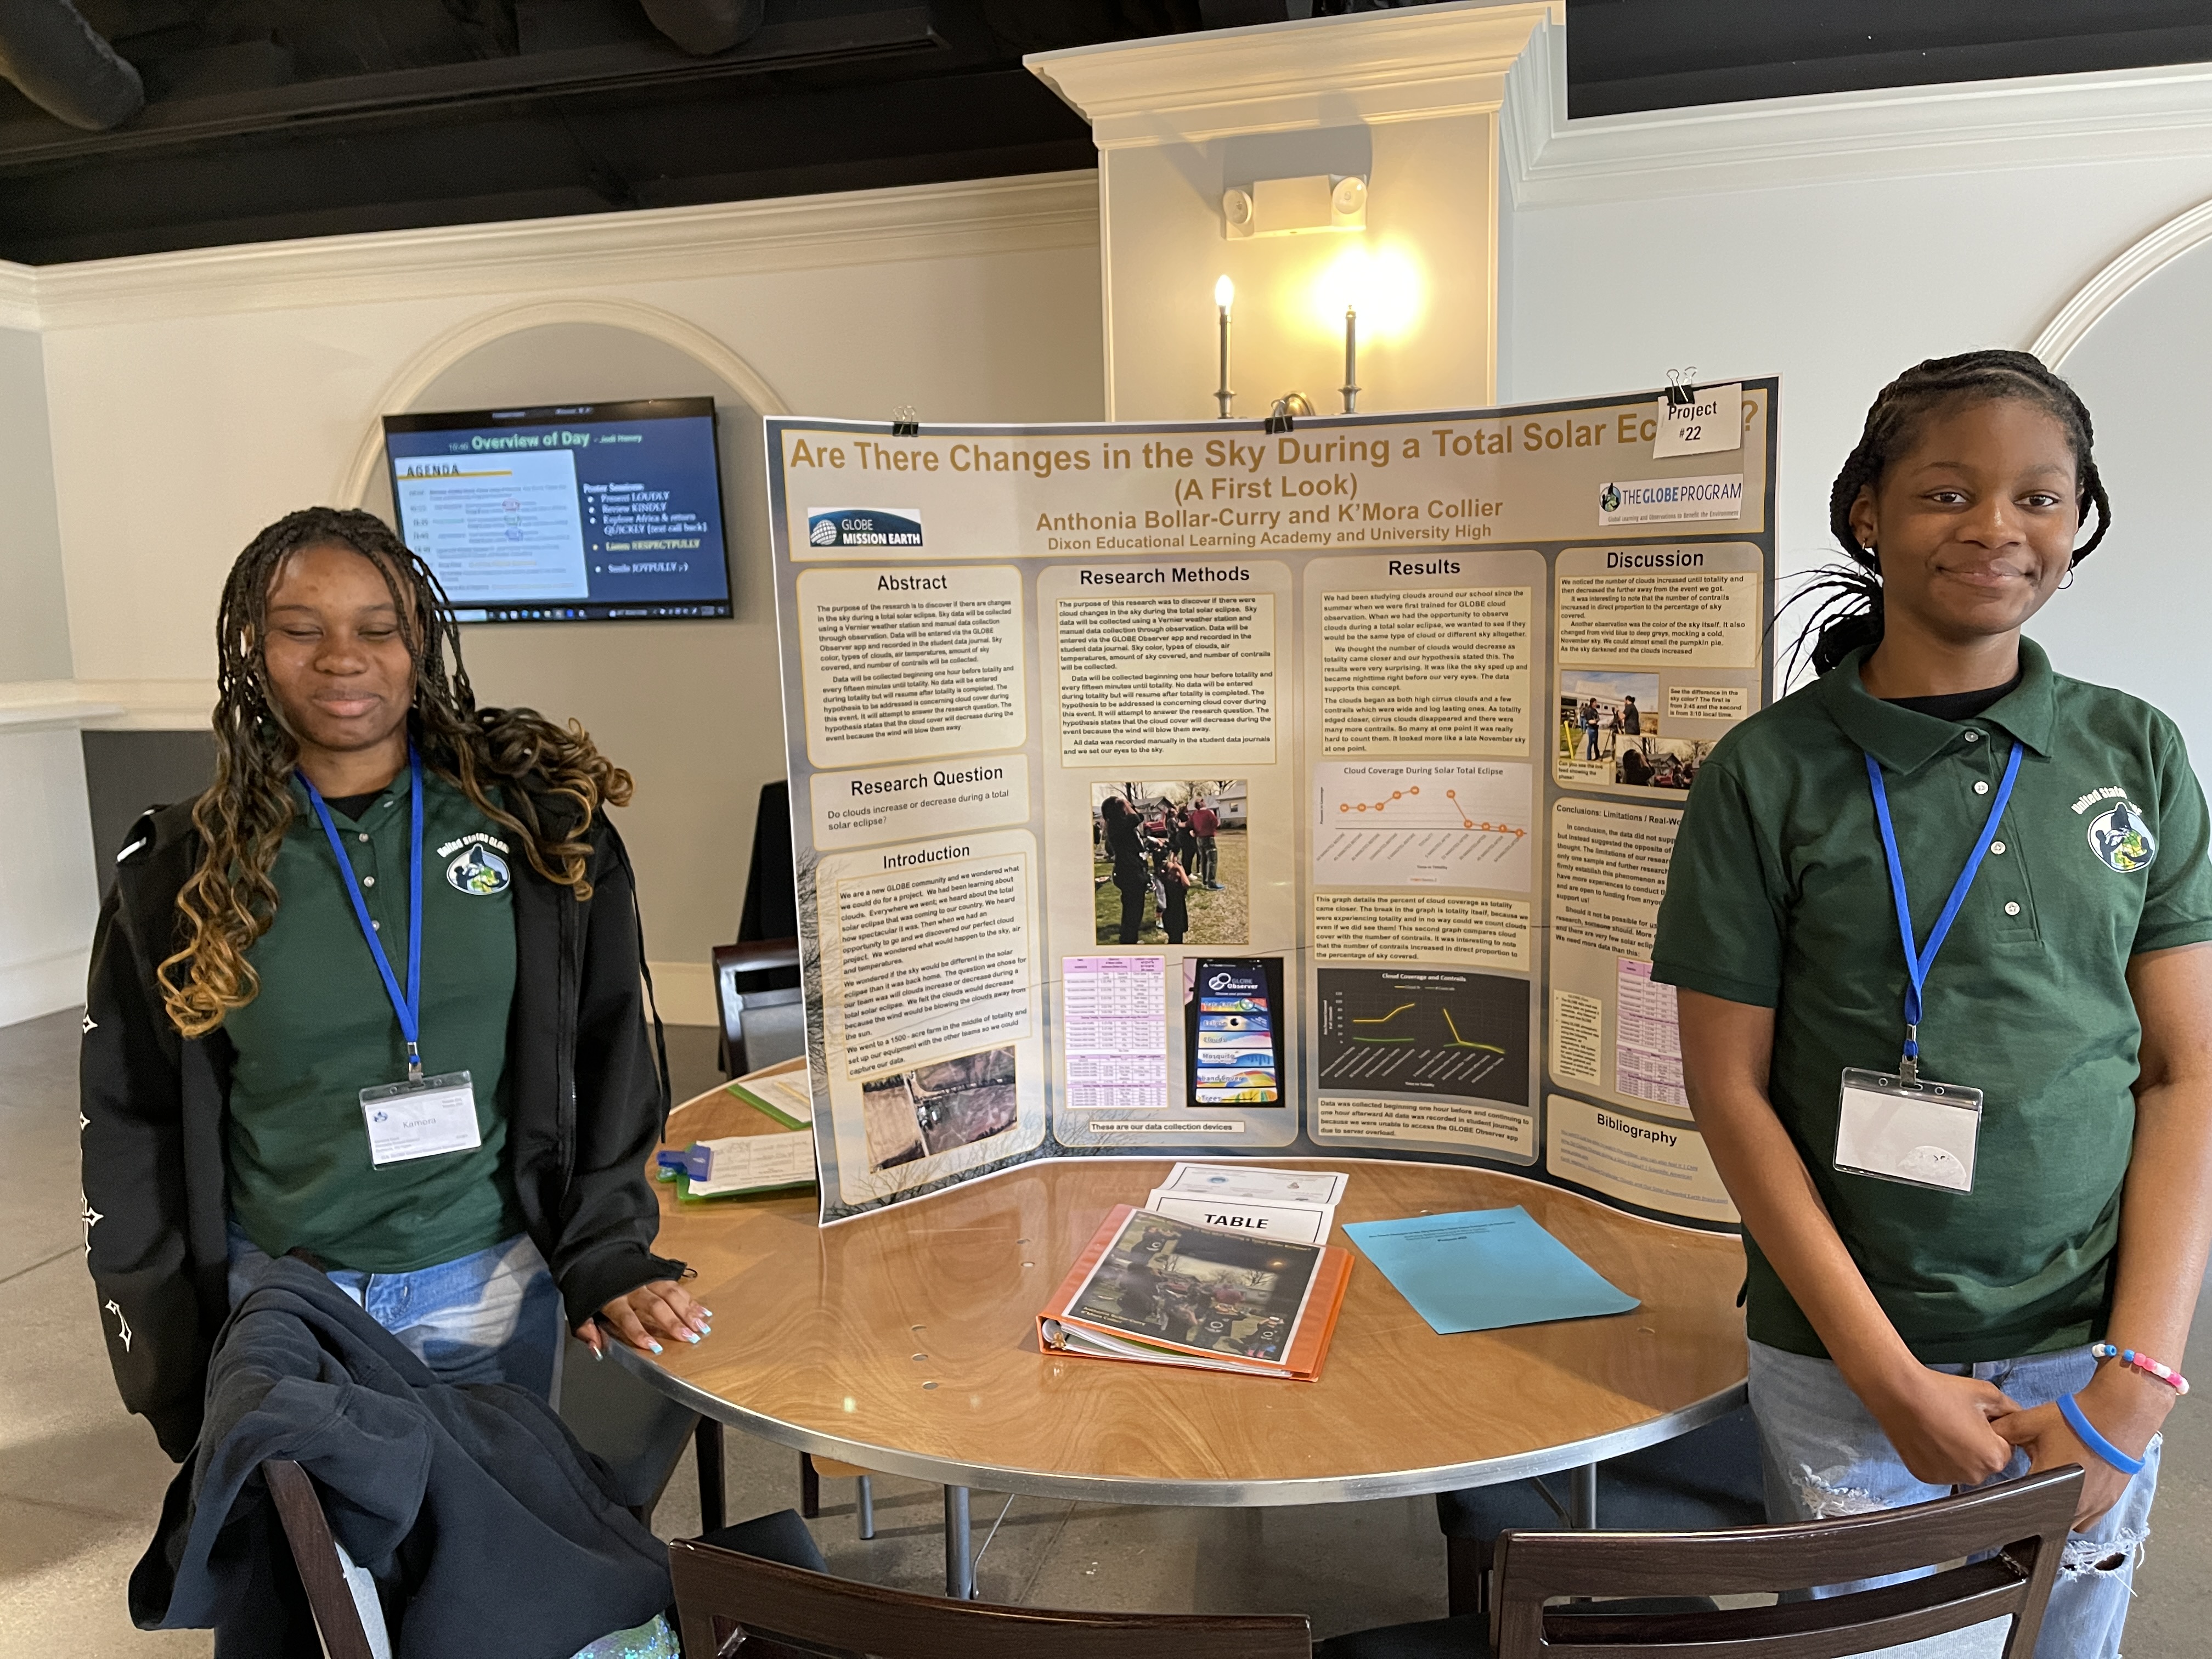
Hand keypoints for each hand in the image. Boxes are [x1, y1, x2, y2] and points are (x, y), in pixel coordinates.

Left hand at [576, 1280, 711, 1357]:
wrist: (597, 1252)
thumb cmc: (591, 1287)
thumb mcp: (580, 1308)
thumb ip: (586, 1330)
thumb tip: (597, 1349)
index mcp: (612, 1299)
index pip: (627, 1318)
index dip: (640, 1332)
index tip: (655, 1347)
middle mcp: (633, 1289)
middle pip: (655, 1306)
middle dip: (673, 1322)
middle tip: (689, 1337)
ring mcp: (648, 1279)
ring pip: (670, 1294)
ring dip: (687, 1311)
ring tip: (701, 1326)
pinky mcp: (657, 1274)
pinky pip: (677, 1287)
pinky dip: (691, 1300)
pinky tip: (703, 1312)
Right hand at [1864, 1367, 2019, 1487]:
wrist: (1899, 1393)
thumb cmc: (1941, 1392)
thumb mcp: (1987, 1393)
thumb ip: (2011, 1410)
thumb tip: (2018, 1419)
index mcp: (1993, 1457)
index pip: (2006, 1448)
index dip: (1993, 1430)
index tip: (1977, 1418)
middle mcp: (1973, 1475)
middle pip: (1985, 1461)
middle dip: (1977, 1444)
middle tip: (1958, 1420)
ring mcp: (1947, 1478)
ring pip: (1963, 1467)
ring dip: (1958, 1453)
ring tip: (1941, 1427)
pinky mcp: (1926, 1476)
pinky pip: (1941, 1469)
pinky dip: (1938, 1456)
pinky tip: (1929, 1436)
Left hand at [1994, 1367, 2167, 1529]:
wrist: (2117, 1417)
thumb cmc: (2075, 1422)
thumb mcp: (2029, 1423)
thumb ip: (2003, 1432)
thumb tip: (1986, 1438)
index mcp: (2048, 1490)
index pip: (2021, 1508)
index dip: (2011, 1499)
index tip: (2010, 1488)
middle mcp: (2072, 1507)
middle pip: (2045, 1521)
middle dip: (2035, 1506)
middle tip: (2032, 1484)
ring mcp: (2094, 1509)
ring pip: (2067, 1524)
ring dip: (2057, 1512)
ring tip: (2051, 1489)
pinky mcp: (2109, 1504)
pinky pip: (2087, 1520)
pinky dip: (2077, 1511)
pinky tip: (2072, 1492)